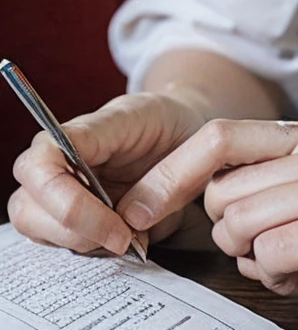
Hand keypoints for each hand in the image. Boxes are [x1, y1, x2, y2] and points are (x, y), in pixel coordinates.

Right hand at [8, 92, 210, 255]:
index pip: (45, 160)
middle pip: (27, 203)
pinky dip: (84, 248)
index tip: (117, 224)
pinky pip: (52, 237)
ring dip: (76, 242)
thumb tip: (130, 221)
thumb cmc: (182, 129)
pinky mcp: (65, 209)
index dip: (68, 202)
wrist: (184, 131)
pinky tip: (117, 240)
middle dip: (73, 232)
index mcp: (92, 128)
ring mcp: (60, 183)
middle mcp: (63, 155)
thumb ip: (167, 177)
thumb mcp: (192, 138)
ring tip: (123, 238)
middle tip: (123, 239)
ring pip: (32, 223)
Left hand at [115, 118, 297, 295]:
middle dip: (229, 236)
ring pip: (242, 225)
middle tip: (274, 252)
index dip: (169, 175)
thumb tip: (231, 224)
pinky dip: (283, 275)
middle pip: (222, 193)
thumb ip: (291, 187)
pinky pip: (276, 255)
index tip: (137, 212)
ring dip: (256, 259)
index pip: (219, 137)